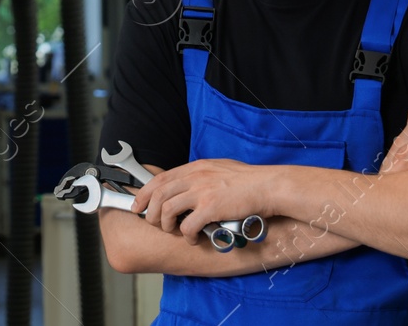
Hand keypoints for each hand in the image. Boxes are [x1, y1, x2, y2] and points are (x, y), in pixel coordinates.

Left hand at [130, 158, 266, 244]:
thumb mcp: (219, 169)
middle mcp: (195, 177)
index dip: (145, 193)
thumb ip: (201, 175)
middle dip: (150, 212)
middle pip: (158, 194)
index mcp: (195, 167)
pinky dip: (186, 236)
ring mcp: (202, 192)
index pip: (160, 178)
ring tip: (174, 232)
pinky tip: (193, 239)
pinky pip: (187, 226)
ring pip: (167, 210)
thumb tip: (189, 185)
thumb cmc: (249, 180)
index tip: (138, 205)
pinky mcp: (211, 208)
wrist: (268, 186)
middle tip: (152, 223)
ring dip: (166, 225)